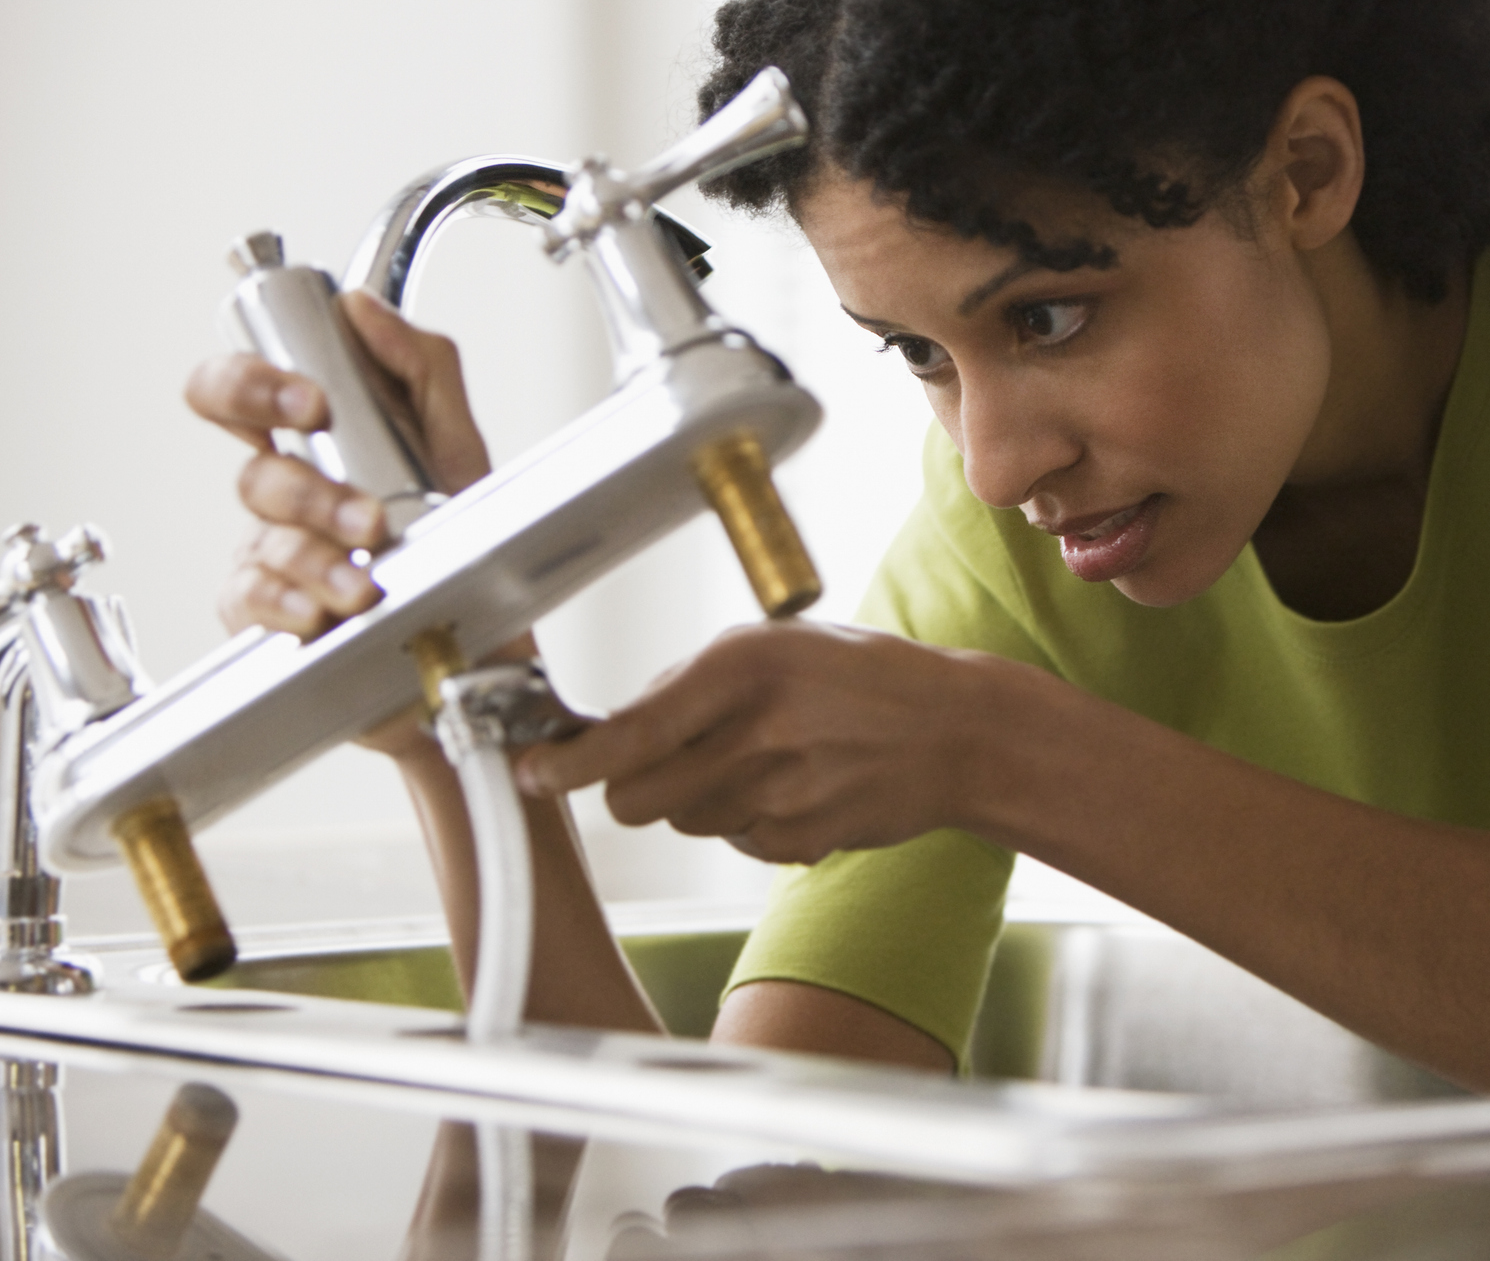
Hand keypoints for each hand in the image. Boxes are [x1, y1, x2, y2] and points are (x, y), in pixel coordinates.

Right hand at [185, 289, 491, 641]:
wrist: (489, 630)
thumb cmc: (463, 537)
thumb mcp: (459, 443)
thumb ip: (420, 365)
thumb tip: (361, 307)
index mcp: (315, 443)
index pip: (240, 391)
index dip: (252, 385)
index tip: (312, 403)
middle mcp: (287, 495)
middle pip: (252, 475)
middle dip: (306, 492)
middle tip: (363, 513)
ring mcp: (274, 555)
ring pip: (267, 543)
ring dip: (319, 558)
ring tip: (369, 580)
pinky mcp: (274, 615)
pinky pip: (251, 601)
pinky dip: (286, 605)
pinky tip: (319, 611)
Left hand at [512, 620, 1050, 862]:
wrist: (960, 732)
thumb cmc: (858, 680)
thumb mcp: (775, 647)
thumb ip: (690, 684)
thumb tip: (604, 727)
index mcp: (742, 665)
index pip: (627, 733)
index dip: (566, 764)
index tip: (529, 774)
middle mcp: (757, 730)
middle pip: (636, 797)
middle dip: (632, 787)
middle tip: (663, 762)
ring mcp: (782, 793)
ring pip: (683, 821)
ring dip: (697, 799)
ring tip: (758, 759)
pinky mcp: (802, 841)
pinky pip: (733, 843)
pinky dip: (745, 823)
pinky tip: (793, 787)